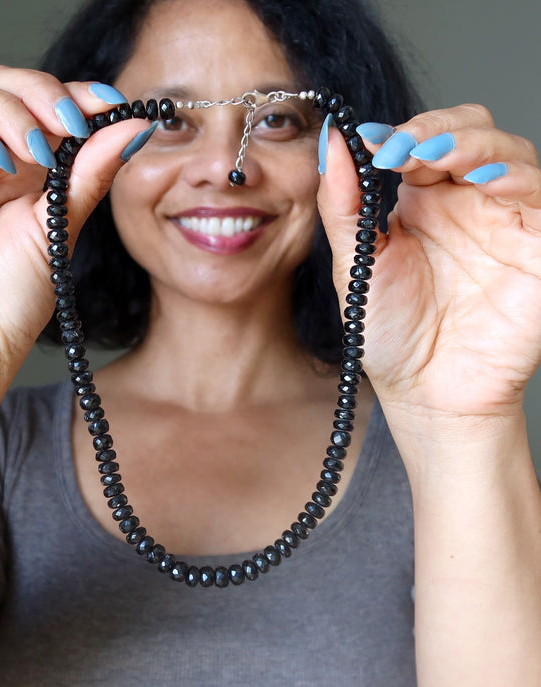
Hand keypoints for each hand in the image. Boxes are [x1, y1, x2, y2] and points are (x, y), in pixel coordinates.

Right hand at [0, 64, 150, 387]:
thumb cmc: (12, 301)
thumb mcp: (61, 229)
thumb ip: (89, 175)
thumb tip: (132, 127)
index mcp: (24, 170)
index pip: (42, 104)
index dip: (76, 92)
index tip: (112, 103)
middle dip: (40, 91)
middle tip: (70, 124)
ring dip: (8, 110)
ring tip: (38, 152)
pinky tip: (1, 162)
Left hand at [319, 104, 540, 417]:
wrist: (425, 392)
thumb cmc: (390, 333)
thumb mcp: (356, 263)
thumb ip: (344, 203)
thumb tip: (331, 141)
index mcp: (423, 201)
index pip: (425, 140)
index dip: (401, 133)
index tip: (368, 139)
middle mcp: (466, 203)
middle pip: (471, 132)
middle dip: (438, 130)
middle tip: (403, 150)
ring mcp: (503, 221)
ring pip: (509, 154)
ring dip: (474, 145)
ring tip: (436, 158)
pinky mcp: (537, 246)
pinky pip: (539, 198)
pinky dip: (517, 178)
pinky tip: (484, 179)